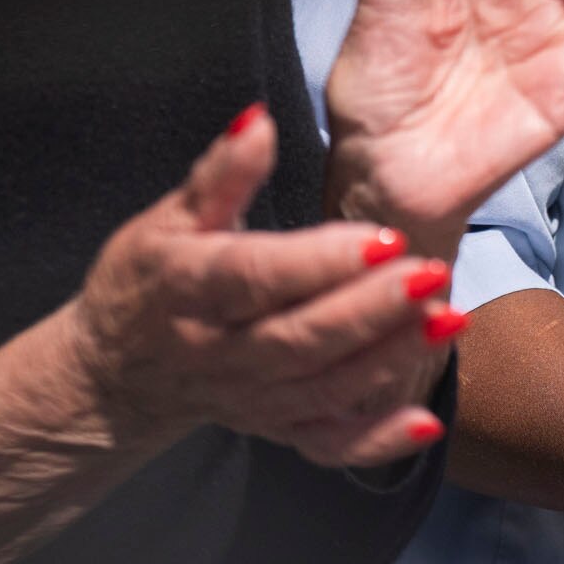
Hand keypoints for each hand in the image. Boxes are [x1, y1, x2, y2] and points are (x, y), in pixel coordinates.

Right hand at [68, 108, 460, 467]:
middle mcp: (217, 351)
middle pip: (300, 337)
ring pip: (323, 386)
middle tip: (434, 273)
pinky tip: (424, 423)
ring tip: (448, 317)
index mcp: (187, 288)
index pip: (256, 276)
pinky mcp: (272, 429)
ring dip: (389, 358)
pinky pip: (325, 444)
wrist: (115, 369)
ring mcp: (248, 398)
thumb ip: (220, 173)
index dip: (319, 261)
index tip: (383, 237)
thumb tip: (258, 119)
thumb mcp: (168, 218)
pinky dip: (374, 442)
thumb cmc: (149, 278)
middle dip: (371, 309)